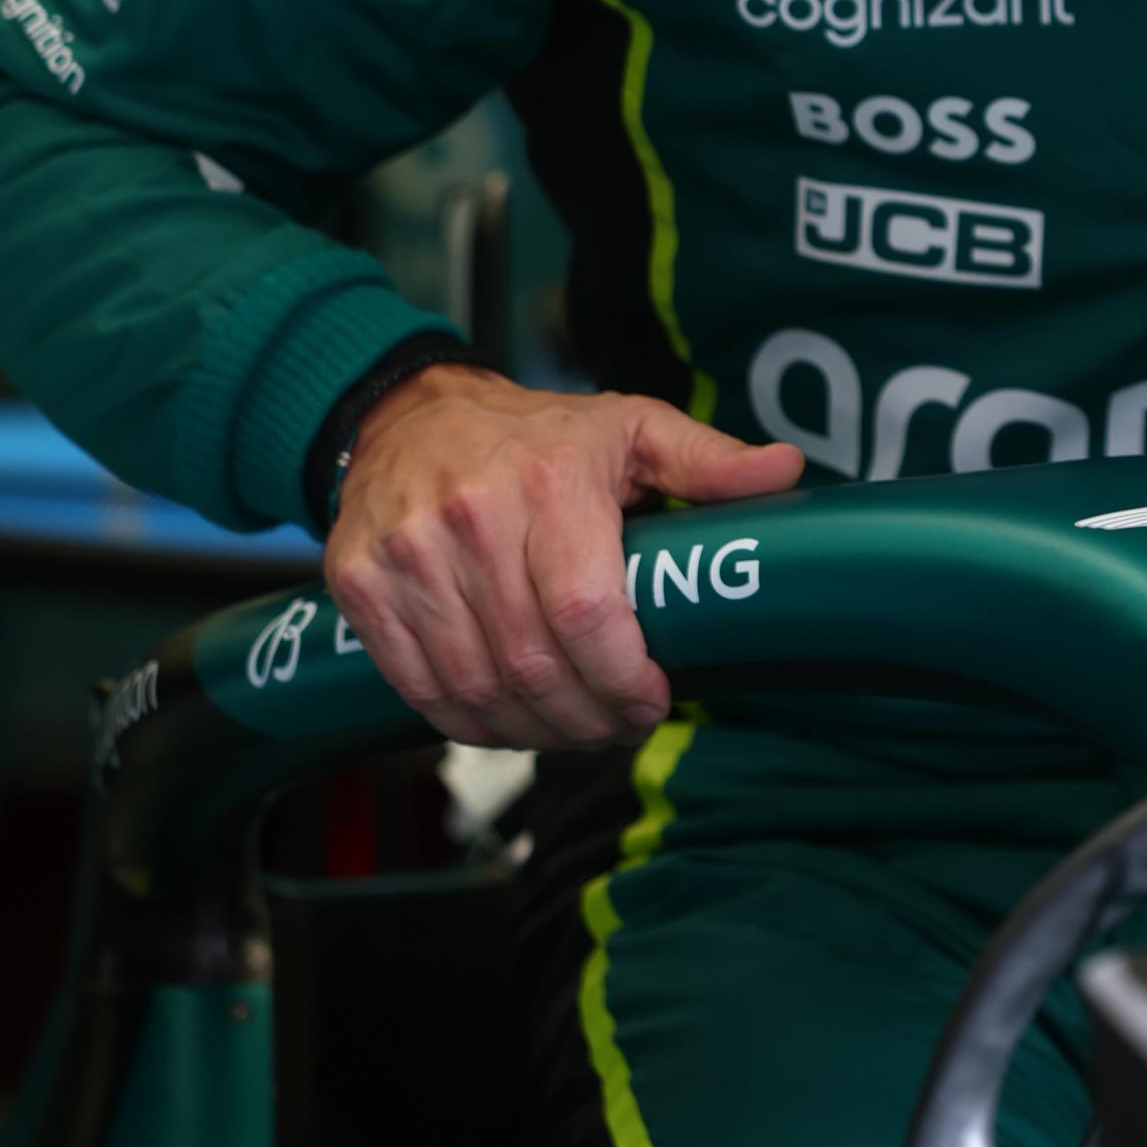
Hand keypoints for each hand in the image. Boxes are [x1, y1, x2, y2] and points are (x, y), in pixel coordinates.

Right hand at [327, 359, 801, 750]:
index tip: (653, 696)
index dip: (623, 678)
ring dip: (534, 730)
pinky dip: (470, 723)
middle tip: (619, 722)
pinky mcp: (361, 586)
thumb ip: (707, 459)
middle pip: (533, 666)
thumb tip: (785, 471)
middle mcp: (469, 518)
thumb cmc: (533, 435)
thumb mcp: (629, 428)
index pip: (585, 615)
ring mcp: (407, 556)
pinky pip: (420, 689)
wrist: (409, 416)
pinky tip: (510, 718)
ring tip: (573, 725)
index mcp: (548, 481)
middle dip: (588, 717)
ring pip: (477, 689)